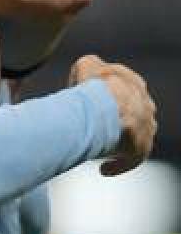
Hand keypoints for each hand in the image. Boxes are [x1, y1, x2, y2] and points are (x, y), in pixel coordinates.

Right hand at [68, 55, 156, 175]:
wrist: (106, 107)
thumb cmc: (94, 86)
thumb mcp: (86, 65)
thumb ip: (89, 67)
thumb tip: (86, 73)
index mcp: (134, 84)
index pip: (122, 90)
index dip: (103, 97)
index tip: (88, 106)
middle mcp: (146, 106)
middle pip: (129, 115)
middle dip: (113, 121)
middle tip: (93, 127)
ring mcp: (147, 128)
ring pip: (132, 138)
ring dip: (116, 143)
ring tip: (97, 148)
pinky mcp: (142, 149)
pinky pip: (130, 160)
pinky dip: (117, 165)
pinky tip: (104, 169)